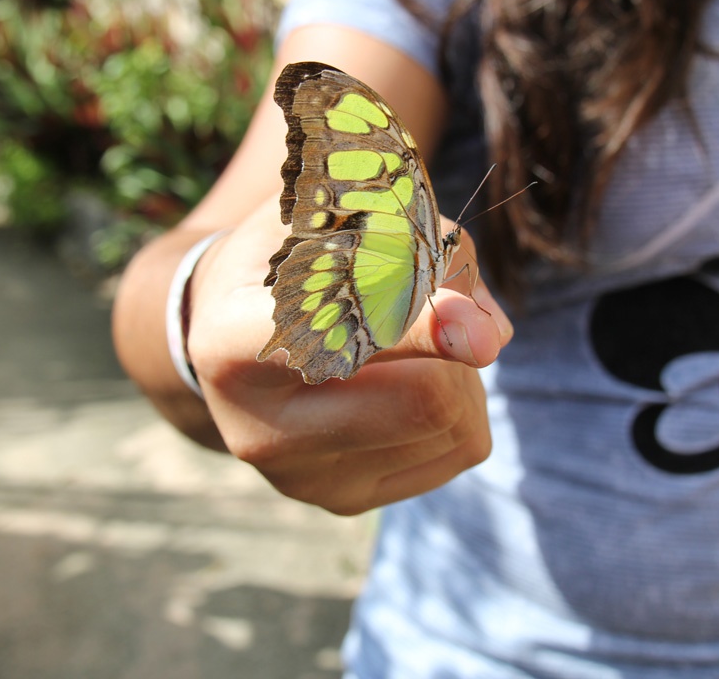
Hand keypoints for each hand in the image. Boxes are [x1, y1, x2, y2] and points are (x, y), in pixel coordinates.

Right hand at [185, 196, 511, 514]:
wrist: (229, 331)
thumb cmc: (290, 259)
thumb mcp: (333, 218)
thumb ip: (416, 247)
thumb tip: (490, 335)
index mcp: (234, 342)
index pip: (351, 344)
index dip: (425, 330)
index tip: (477, 328)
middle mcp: (260, 428)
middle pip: (425, 400)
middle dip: (457, 348)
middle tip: (441, 310)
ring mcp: (301, 477)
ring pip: (456, 428)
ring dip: (462, 373)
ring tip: (414, 343)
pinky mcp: (343, 500)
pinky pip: (458, 453)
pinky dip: (461, 407)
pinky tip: (416, 380)